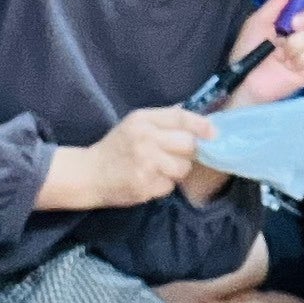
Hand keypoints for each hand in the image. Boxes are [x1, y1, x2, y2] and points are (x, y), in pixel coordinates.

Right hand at [79, 105, 215, 205]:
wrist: (89, 174)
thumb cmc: (116, 147)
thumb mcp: (135, 124)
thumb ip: (163, 119)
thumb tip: (197, 116)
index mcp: (142, 120)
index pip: (180, 117)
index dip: (201, 125)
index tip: (214, 133)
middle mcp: (145, 139)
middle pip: (188, 144)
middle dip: (189, 151)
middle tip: (177, 155)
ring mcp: (145, 164)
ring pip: (183, 167)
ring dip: (177, 170)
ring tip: (159, 168)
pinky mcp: (145, 186)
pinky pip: (170, 185)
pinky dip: (164, 185)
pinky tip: (149, 180)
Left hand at [224, 0, 303, 107]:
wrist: (244, 80)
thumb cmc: (246, 52)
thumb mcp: (258, 22)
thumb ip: (276, 4)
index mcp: (288, 24)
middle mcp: (300, 36)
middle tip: (294, 23)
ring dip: (298, 41)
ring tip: (283, 52)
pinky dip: (300, 56)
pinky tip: (289, 63)